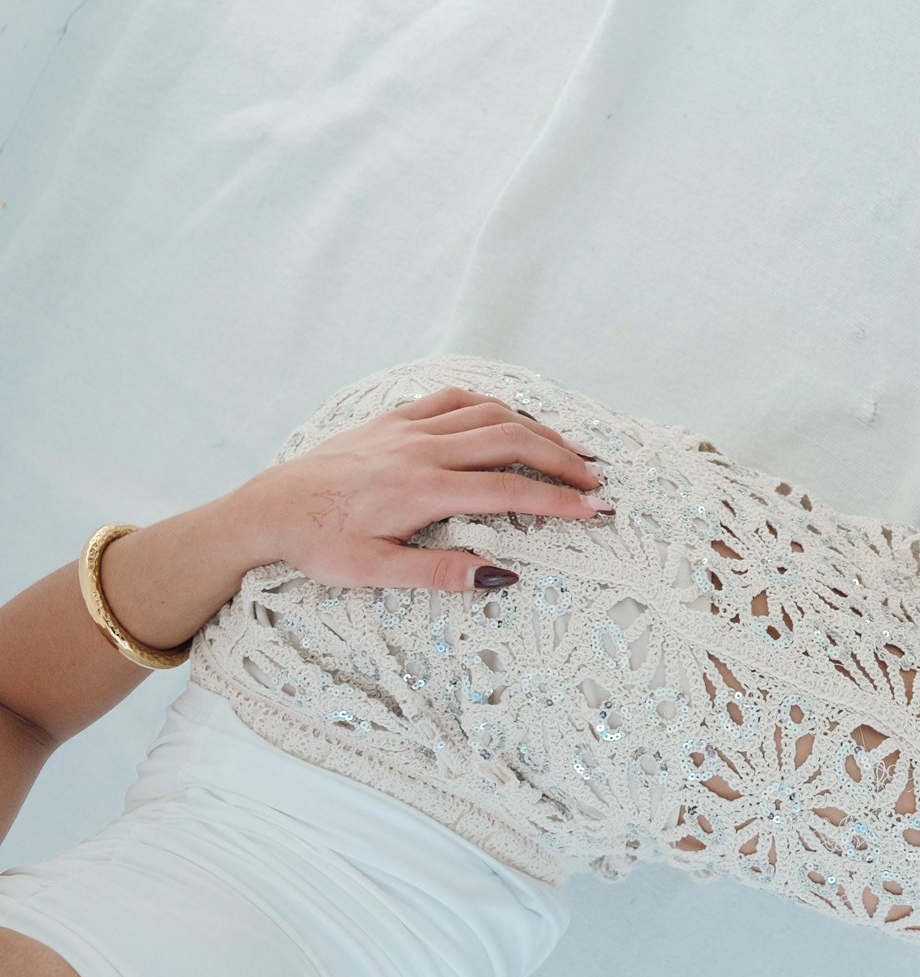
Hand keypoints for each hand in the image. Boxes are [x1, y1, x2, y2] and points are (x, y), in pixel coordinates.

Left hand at [231, 386, 612, 591]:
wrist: (268, 509)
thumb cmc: (319, 545)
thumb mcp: (375, 573)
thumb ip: (441, 572)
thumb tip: (500, 576)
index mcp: (422, 490)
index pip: (509, 491)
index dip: (558, 502)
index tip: (594, 512)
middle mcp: (422, 450)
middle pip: (512, 441)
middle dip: (562, 461)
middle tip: (594, 482)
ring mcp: (409, 428)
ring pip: (490, 415)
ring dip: (537, 430)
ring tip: (569, 451)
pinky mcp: (394, 418)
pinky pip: (455, 400)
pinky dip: (493, 406)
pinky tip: (511, 419)